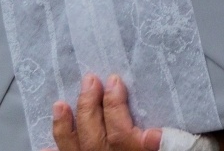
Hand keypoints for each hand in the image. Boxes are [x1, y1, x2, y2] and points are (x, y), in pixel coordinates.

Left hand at [48, 75, 162, 150]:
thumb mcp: (177, 149)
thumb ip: (172, 142)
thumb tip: (155, 134)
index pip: (120, 132)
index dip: (114, 105)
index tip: (114, 80)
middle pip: (94, 137)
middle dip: (88, 106)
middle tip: (90, 80)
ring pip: (75, 150)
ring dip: (65, 127)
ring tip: (59, 105)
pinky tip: (46, 147)